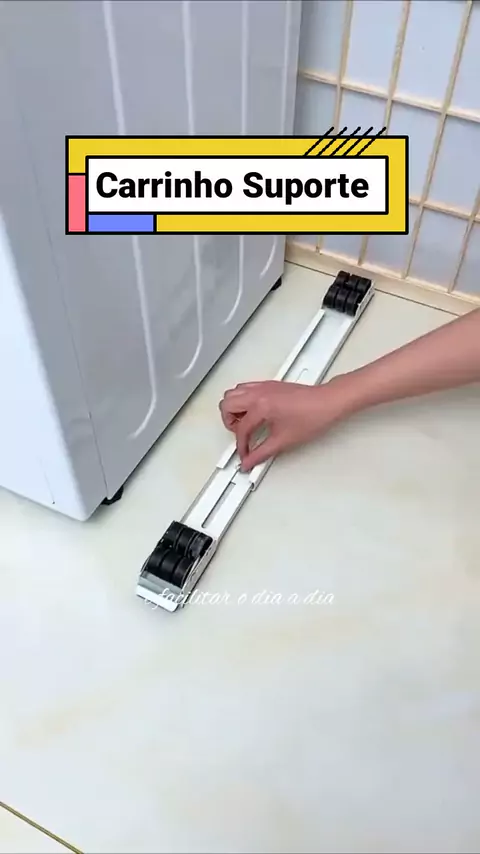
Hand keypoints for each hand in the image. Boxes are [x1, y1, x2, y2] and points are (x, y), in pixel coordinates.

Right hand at [219, 378, 351, 470]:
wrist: (328, 402)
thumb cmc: (313, 416)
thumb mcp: (284, 440)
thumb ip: (262, 452)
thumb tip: (251, 461)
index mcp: (261, 406)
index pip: (241, 428)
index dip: (242, 446)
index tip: (246, 455)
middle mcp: (259, 393)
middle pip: (226, 404)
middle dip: (229, 422)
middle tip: (240, 435)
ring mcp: (263, 387)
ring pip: (233, 392)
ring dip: (234, 408)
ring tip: (244, 423)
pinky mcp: (268, 385)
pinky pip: (245, 388)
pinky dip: (242, 400)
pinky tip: (253, 413)